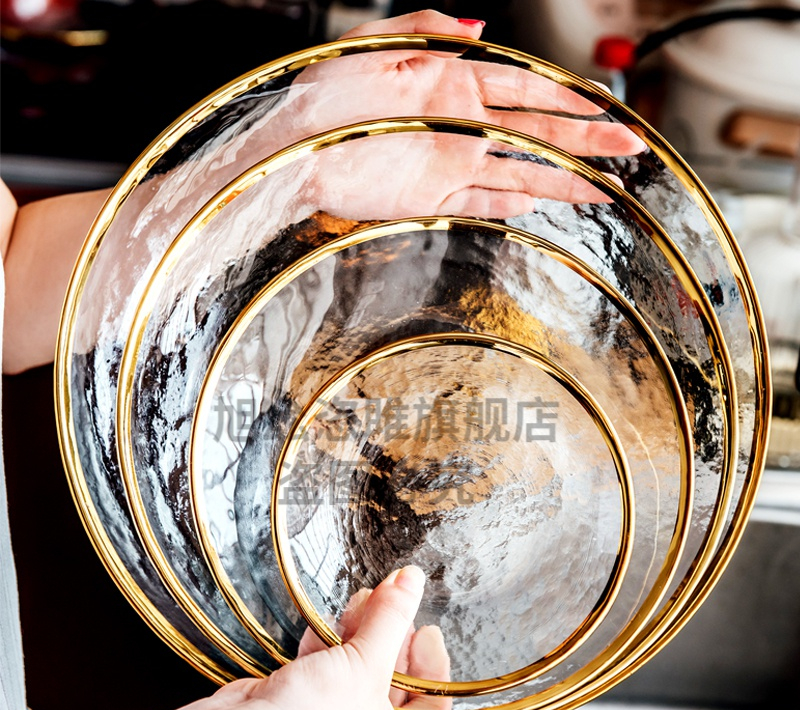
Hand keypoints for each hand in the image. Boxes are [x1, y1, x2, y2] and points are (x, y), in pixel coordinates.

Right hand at [218, 566, 450, 709]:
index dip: (433, 662)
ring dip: (358, 637)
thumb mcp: (364, 661)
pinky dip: (330, 653)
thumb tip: (411, 582)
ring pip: (359, 680)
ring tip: (361, 601)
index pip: (434, 708)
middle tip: (391, 602)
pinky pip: (328, 683)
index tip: (426, 628)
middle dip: (390, 638)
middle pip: (395, 688)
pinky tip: (327, 626)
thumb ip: (391, 618)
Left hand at [264, 10, 642, 218]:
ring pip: (518, 171)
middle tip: (626, 146)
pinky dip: (509, 205)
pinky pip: (480, 204)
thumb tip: (479, 24)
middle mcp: (457, 125)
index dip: (564, 97)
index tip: (602, 105)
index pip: (522, 88)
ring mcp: (448, 165)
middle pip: (534, 133)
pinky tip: (538, 203)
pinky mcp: (431, 200)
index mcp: (450, 83)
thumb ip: (428, 26)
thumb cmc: (323, 98)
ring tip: (601, 187)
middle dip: (583, 140)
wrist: (290, 153)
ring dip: (560, 180)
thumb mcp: (374, 43)